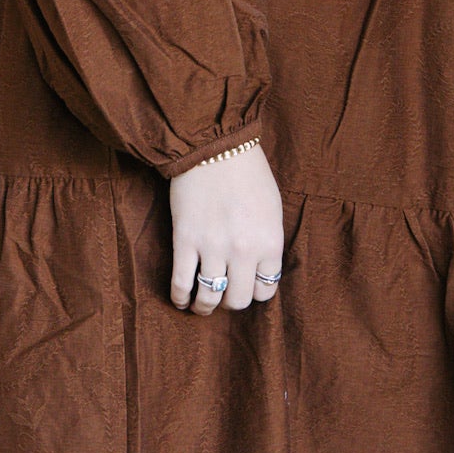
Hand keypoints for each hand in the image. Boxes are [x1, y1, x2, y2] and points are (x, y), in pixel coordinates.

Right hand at [169, 144, 285, 315]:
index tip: (247, 284)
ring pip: (210, 297)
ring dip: (205, 306)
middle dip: (231, 300)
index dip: (256, 290)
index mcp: (269, 243)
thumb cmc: (247, 173)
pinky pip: (182, 283)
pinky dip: (180, 297)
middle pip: (238, 300)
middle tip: (225, 293)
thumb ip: (268, 241)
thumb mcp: (273, 209)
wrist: (214, 146)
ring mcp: (213, 248)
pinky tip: (181, 299)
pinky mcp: (185, 241)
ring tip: (201, 305)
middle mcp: (244, 251)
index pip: (266, 289)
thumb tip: (260, 267)